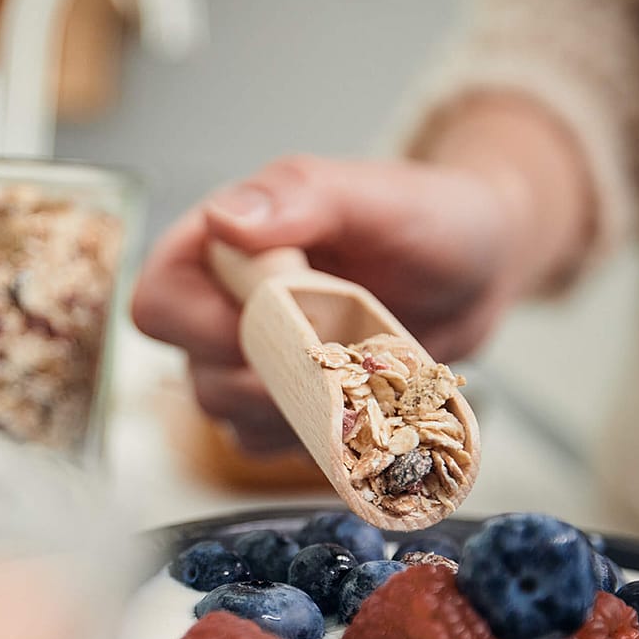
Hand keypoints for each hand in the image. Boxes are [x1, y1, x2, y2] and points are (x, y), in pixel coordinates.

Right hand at [132, 155, 528, 453]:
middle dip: (263, 379)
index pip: (160, 301)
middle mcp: (229, 306)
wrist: (477, 272)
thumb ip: (301, 197)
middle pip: (196, 371)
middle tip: (335, 360)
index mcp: (227, 247)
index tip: (279, 321)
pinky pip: (271, 441)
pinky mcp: (290, 400)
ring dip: (293, 410)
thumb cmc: (430, 220)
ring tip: (359, 376)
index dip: (205, 327)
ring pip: (229, 415)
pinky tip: (359, 403)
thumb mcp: (374, 196)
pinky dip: (312, 435)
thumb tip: (222, 221)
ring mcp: (259, 360)